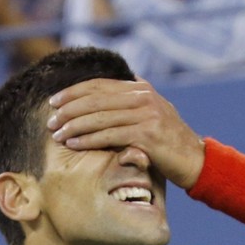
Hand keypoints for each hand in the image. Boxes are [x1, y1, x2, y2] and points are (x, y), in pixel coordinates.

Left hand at [46, 78, 205, 188]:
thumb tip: (104, 93)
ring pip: (100, 117)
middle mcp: (143, 97)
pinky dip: (88, 139)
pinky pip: (110, 135)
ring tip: (56, 134)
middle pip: (96, 99)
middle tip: (50, 120)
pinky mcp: (147, 134)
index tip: (54, 101)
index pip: (100, 85)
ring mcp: (147, 114)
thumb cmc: (167, 141)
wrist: (195, 159)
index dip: (73, 92)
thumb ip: (129, 103)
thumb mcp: (150, 114)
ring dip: (74, 126)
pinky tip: (73, 144)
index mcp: (141, 89)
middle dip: (69, 109)